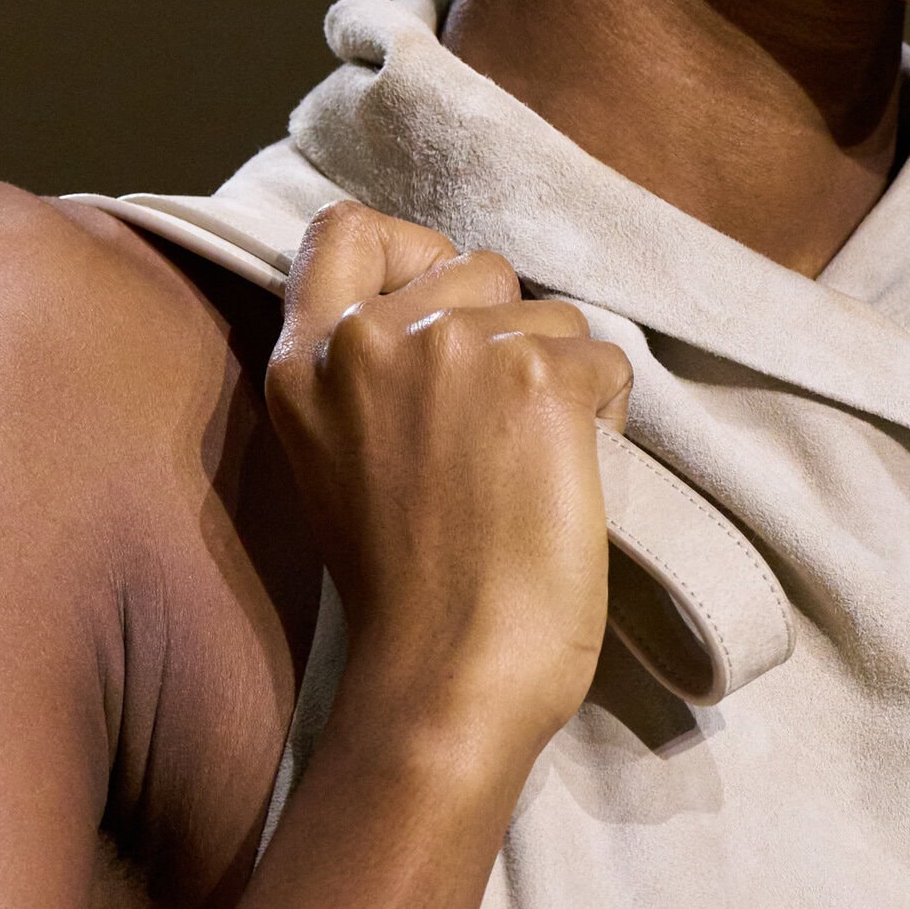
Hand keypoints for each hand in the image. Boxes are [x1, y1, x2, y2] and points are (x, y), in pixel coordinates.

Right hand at [265, 201, 630, 779]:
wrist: (446, 680)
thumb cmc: (407, 593)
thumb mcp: (339, 458)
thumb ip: (370, 375)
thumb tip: (454, 311)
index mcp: (304, 362)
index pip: (343, 228)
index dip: (408, 250)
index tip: (438, 307)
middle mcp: (370, 338)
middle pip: (474, 264)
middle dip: (505, 327)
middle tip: (495, 430)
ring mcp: (455, 348)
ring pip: (550, 312)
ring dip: (559, 377)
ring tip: (525, 469)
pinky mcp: (538, 376)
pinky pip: (604, 358)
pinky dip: (606, 413)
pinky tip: (567, 479)